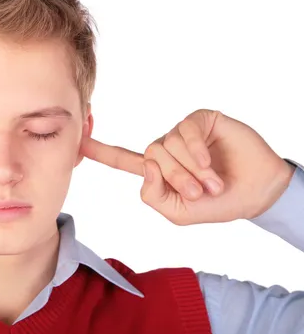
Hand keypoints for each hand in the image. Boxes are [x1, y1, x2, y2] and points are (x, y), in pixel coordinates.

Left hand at [81, 109, 294, 224]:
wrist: (254, 194)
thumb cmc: (216, 204)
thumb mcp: (177, 212)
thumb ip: (153, 195)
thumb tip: (147, 164)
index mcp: (156, 170)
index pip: (123, 159)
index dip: (100, 151)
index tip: (77, 141)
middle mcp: (166, 148)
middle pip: (151, 157)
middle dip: (176, 180)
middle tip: (200, 193)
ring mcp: (182, 133)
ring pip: (168, 146)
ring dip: (191, 171)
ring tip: (212, 183)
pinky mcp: (199, 121)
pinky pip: (185, 132)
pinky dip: (196, 152)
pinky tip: (210, 164)